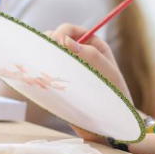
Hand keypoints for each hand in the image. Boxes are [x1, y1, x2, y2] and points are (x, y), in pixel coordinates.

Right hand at [47, 23, 131, 140]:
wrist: (111, 123)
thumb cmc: (116, 95)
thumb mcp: (108, 72)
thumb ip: (90, 54)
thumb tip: (66, 41)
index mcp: (91, 44)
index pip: (70, 30)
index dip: (61, 33)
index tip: (57, 42)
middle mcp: (76, 53)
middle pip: (53, 39)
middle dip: (47, 44)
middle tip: (46, 54)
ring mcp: (65, 67)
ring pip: (46, 55)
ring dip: (42, 57)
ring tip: (44, 65)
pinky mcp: (56, 83)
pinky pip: (43, 73)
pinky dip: (38, 73)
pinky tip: (40, 77)